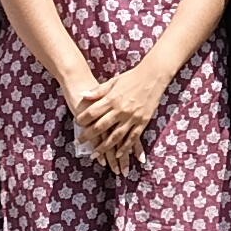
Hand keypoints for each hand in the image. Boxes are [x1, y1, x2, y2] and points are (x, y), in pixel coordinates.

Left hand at [73, 62, 164, 176]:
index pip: (92, 112)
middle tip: (78, 143)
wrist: (153, 76)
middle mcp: (121, 110)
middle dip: (88, 136)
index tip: (77, 124)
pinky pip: (132, 138)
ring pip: (116, 136)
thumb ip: (98, 91)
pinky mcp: (142, 122)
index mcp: (112, 99)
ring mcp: (132, 117)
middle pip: (101, 127)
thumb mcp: (113, 81)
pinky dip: (125, 148)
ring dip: (104, 147)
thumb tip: (82, 95)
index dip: (83, 120)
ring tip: (95, 155)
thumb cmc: (131, 77)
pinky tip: (117, 154)